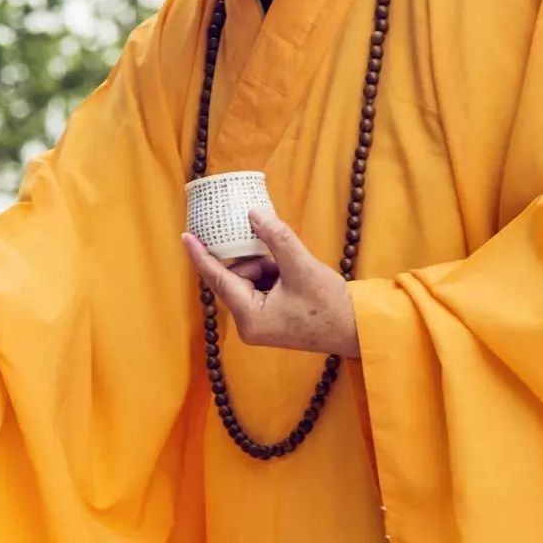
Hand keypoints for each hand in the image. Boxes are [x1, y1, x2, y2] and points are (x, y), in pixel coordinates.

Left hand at [182, 211, 359, 357]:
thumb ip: (276, 238)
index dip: (201, 256)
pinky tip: (292, 279)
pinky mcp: (269, 322)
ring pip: (249, 281)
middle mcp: (248, 326)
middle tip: (280, 260)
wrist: (356, 329)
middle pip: (235, 279)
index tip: (185, 236)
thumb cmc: (331, 305)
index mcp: (250, 317)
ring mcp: (258, 326)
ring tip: (292, 274)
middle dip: (256, 261)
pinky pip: (259, 290)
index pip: (217, 279)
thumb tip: (253, 213)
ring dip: (267, 268)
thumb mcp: (302, 266)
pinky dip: (272, 277)